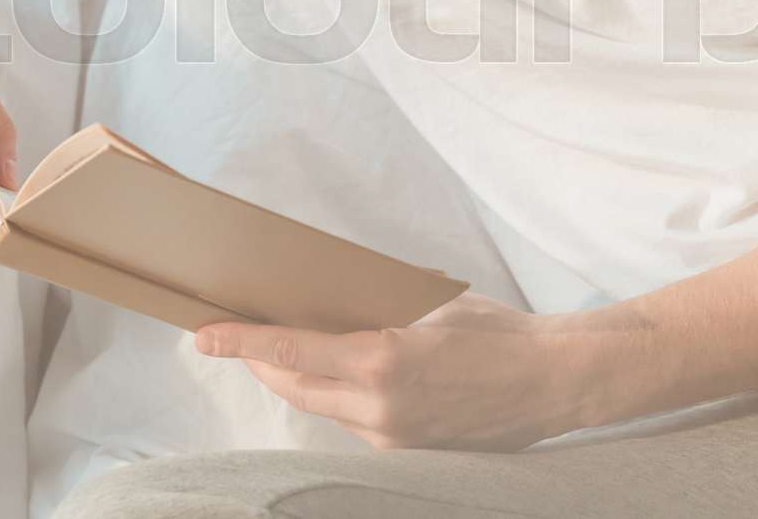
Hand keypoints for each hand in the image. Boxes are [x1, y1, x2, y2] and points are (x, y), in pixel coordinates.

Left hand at [195, 293, 599, 450]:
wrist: (553, 382)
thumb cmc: (500, 333)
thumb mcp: (432, 305)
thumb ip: (378, 313)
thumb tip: (336, 305)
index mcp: (383, 360)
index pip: (291, 352)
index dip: (242, 344)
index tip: (203, 336)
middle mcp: (379, 408)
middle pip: (294, 388)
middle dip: (261, 362)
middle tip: (234, 336)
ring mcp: (391, 437)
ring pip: (322, 408)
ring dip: (298, 381)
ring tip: (283, 351)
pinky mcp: (406, 452)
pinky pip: (354, 423)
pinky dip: (338, 398)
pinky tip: (341, 377)